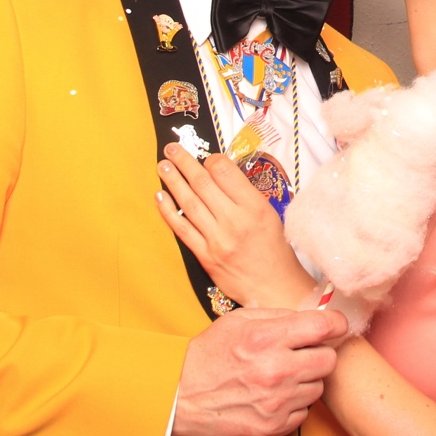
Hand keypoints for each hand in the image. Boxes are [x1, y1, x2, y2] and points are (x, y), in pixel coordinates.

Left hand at [156, 142, 316, 308]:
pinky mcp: (206, 256)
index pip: (225, 172)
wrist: (274, 287)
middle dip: (184, 162)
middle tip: (171, 148)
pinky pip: (182, 229)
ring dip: (173, 182)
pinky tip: (160, 196)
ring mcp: (217, 239)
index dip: (211, 159)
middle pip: (203, 184)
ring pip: (189, 203)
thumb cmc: (274, 249)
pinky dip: (169, 211)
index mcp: (254, 206)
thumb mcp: (269, 214)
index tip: (205, 156)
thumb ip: (245, 194)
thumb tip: (219, 172)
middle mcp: (234, 221)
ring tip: (163, 166)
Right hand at [173, 307, 348, 435]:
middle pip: (329, 360)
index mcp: (267, 338)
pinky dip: (293, 405)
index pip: (325, 327)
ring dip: (305, 381)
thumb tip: (313, 316)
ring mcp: (277, 402)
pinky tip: (272, 397)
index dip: (336, 325)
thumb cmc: (207, 357)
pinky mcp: (274, 427)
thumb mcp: (237, 322)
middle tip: (302, 354)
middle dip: (319, 354)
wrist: (179, 398)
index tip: (335, 327)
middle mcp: (276, 370)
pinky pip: (304, 413)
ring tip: (280, 378)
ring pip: (318, 388)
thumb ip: (277, 316)